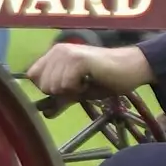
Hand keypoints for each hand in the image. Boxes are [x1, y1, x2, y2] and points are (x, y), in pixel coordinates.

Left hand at [27, 43, 152, 98]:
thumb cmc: (107, 79)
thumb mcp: (79, 90)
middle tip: (81, 84)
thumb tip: (45, 114)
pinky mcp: (78, 60)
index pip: (33, 76)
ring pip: (53, 86)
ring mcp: (67, 53)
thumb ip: (61, 99)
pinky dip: (79, 89)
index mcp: (55, 54)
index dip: (48, 88)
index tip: (69, 87)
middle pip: (42, 84)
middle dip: (62, 92)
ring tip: (88, 81)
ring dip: (72, 91)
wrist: (132, 68)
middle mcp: (57, 50)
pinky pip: (66, 85)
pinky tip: (92, 80)